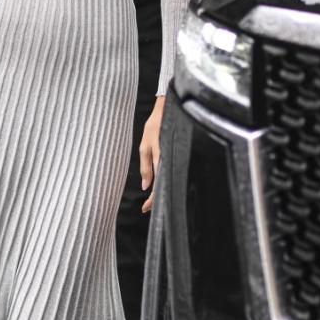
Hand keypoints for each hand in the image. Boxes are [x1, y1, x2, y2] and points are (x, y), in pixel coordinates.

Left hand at [140, 95, 165, 213]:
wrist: (167, 110)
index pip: (158, 186)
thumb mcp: (145, 145)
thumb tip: (145, 186)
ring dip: (160, 192)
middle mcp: (169, 162)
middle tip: (147, 209)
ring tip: (152, 201)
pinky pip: (170, 172)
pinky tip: (159, 185)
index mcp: (162, 160)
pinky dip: (164, 181)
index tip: (145, 209)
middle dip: (156, 200)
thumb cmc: (155, 126)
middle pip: (164, 186)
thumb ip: (146, 166)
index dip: (153, 200)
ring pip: (167, 181)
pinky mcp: (174, 155)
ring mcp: (173, 159)